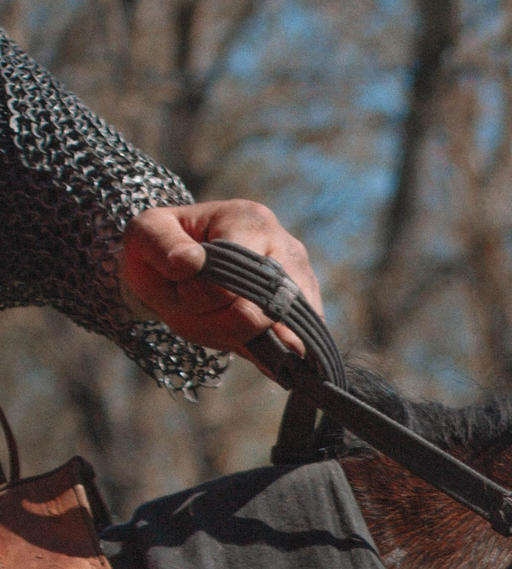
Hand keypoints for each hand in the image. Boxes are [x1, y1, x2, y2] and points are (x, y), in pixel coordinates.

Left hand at [119, 201, 322, 357]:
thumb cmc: (163, 248)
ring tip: (214, 316)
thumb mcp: (144, 234)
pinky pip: (288, 346)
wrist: (183, 266)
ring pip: (275, 336)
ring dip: (234, 338)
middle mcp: (287, 248)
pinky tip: (235, 330)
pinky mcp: (309, 311)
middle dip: (216, 324)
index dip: (201, 297)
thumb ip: (161, 245)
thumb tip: (191, 262)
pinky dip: (254, 347)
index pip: (233, 279)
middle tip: (194, 307)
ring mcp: (304, 282)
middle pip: (257, 313)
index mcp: (249, 221)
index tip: (180, 286)